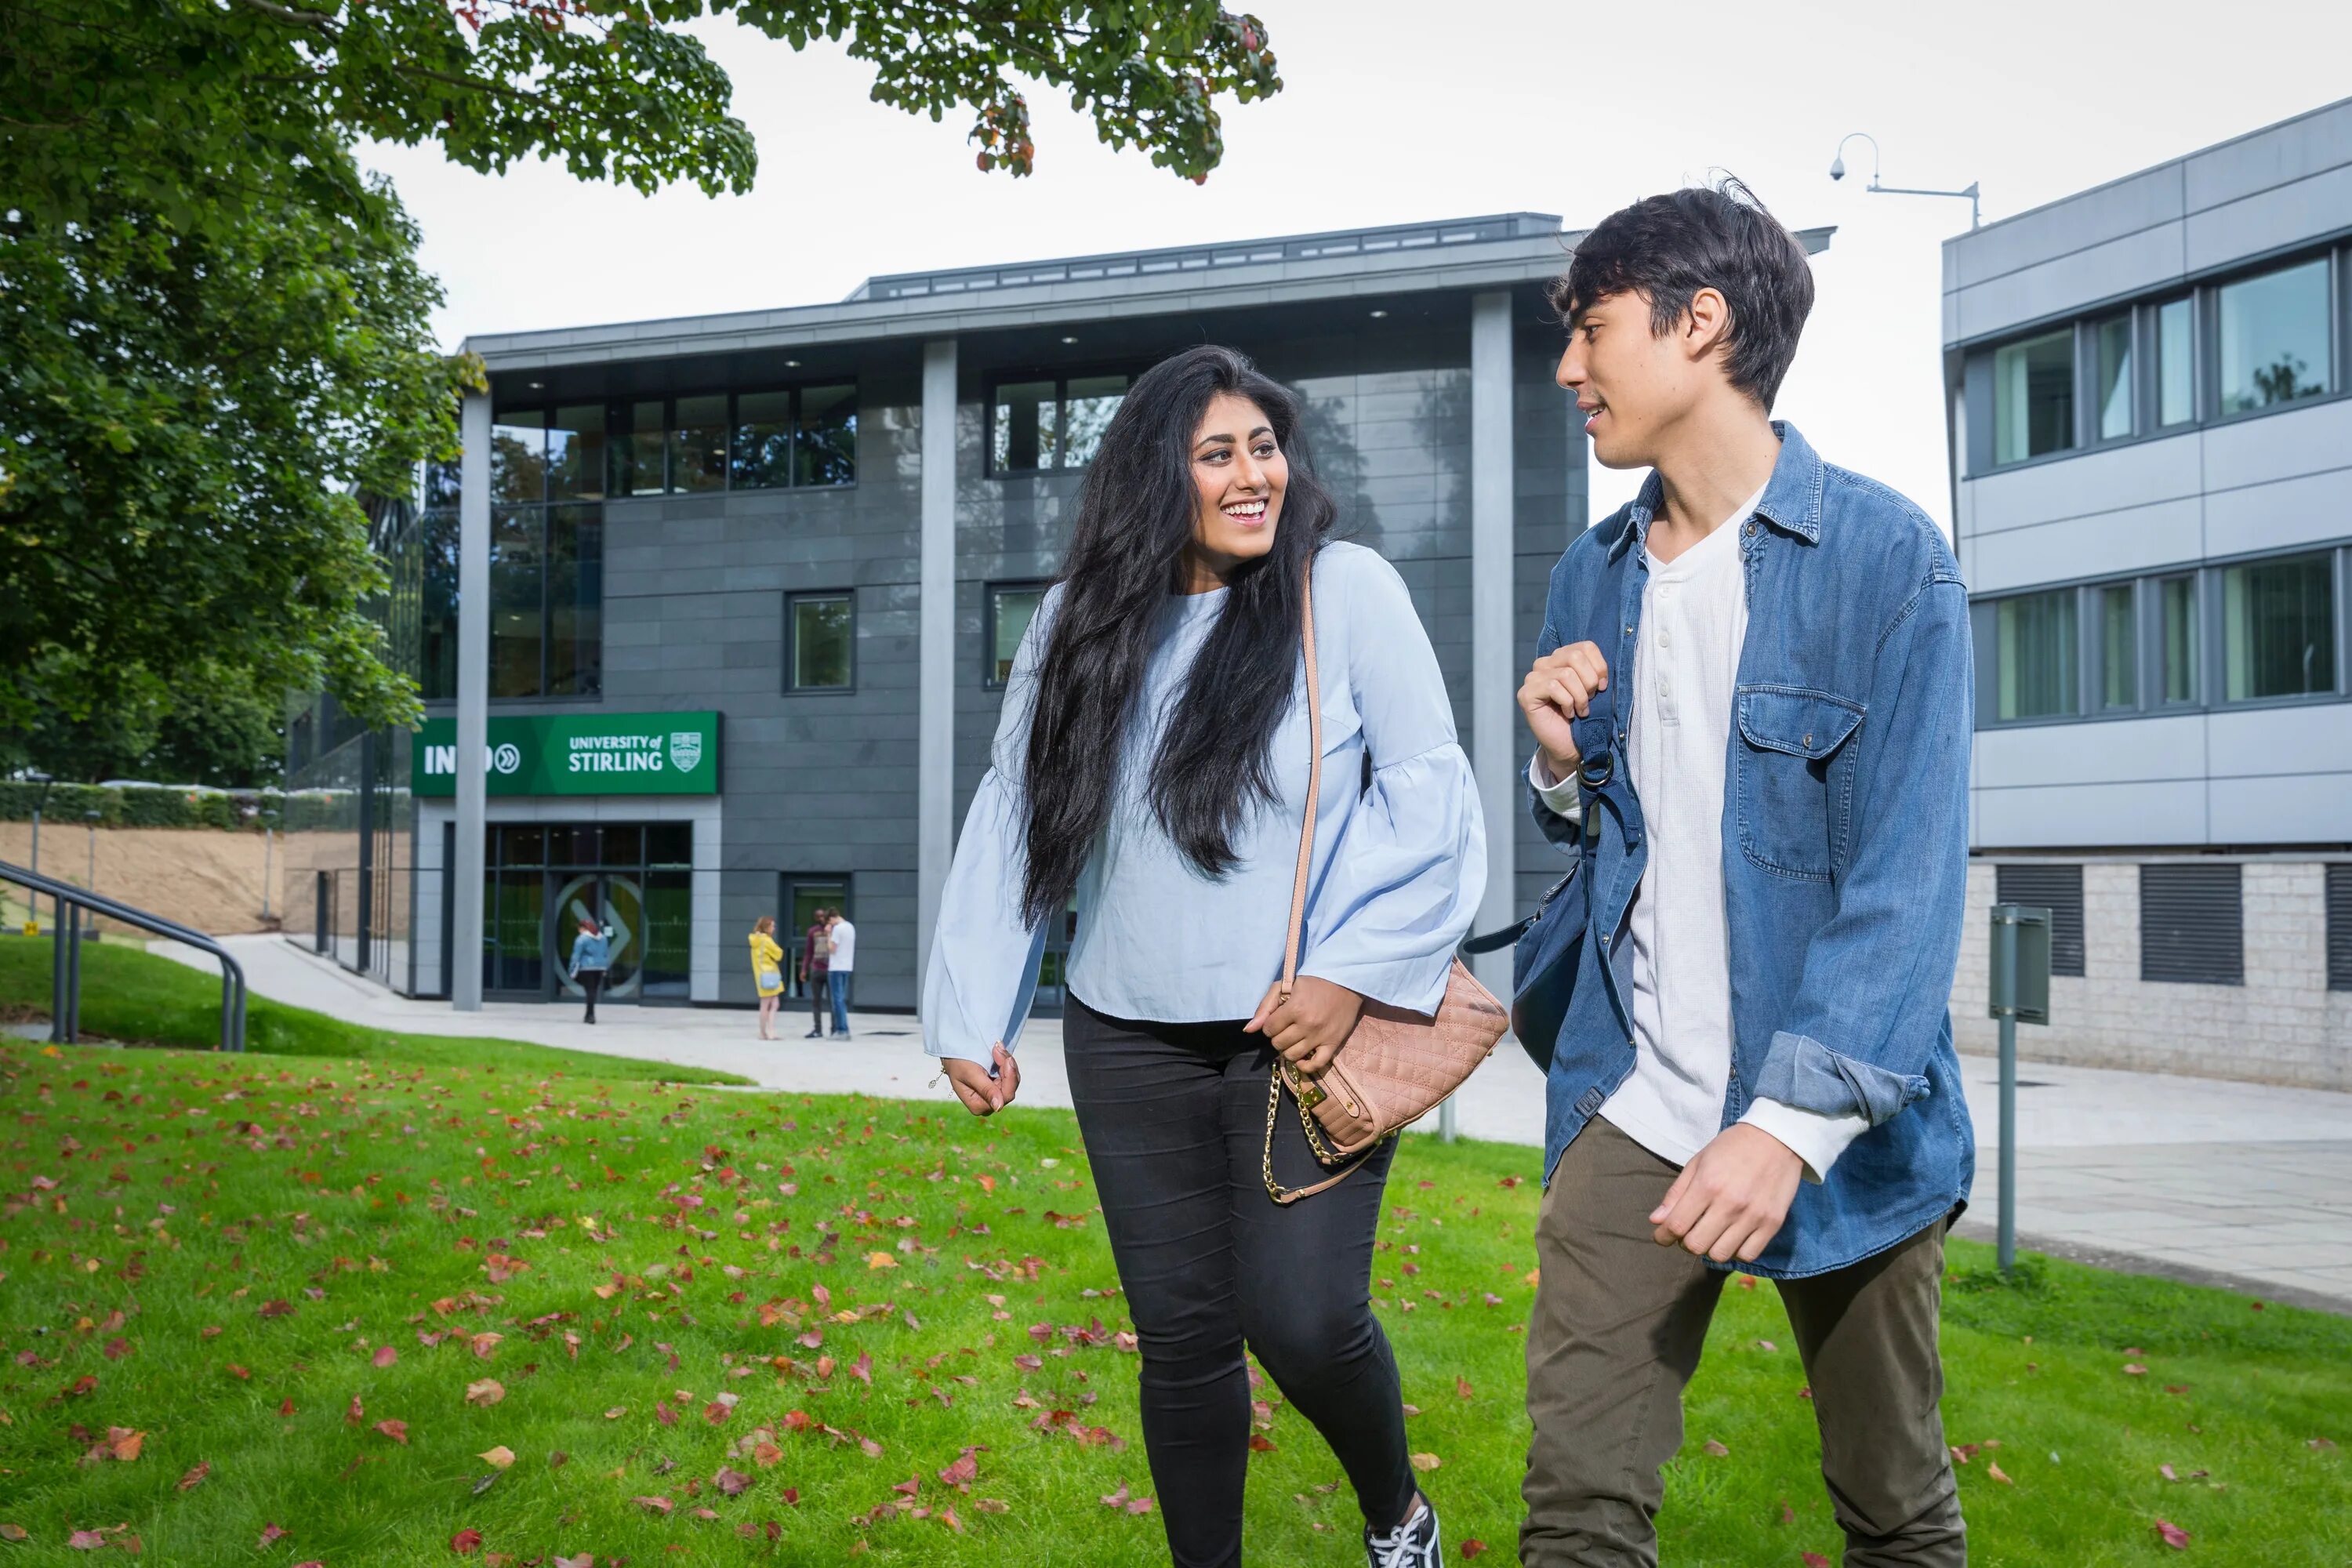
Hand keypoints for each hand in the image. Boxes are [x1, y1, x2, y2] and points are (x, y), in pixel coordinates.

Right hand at [943, 1043, 1020, 1117]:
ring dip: (1007, 1063)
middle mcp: (988, 1104)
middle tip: (998, 1048)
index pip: (1004, 1096)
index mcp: (978, 1106)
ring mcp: (994, 1095)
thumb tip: (998, 1107)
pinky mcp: (997, 1086)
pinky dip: (1006, 1063)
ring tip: (997, 1048)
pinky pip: (1010, 1076)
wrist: (953, 1053)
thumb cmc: (958, 1064)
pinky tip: (998, 1053)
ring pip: (1012, 1081)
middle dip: (1007, 1067)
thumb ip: (986, 1089)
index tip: (1005, 1058)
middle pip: (1010, 1088)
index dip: (1009, 1077)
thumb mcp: (970, 1074)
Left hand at [1243, 976, 1363, 1076]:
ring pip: (1292, 1055)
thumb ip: (1265, 1007)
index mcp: (1295, 1008)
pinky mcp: (1334, 1043)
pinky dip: (1305, 1066)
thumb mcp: (1284, 986)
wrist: (1345, 981)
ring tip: (1293, 1039)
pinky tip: (1301, 1059)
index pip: (1269, 1029)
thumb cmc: (1312, 982)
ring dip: (1288, 1048)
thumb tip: (1248, 1030)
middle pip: (1278, 1043)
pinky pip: (1316, 1064)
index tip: (1277, 1019)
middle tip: (1286, 1027)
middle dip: (1278, 1036)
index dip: (1269, 1025)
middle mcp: (1307, 1025)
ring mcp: (1321, 1036)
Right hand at [1518, 641, 1609, 781]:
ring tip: (1580, 710)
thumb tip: (1600, 667)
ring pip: (1566, 674)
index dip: (1600, 666)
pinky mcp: (1526, 694)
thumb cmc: (1584, 716)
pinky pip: (1553, 687)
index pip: (1586, 646)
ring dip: (1580, 696)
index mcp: (1562, 658)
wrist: (1572, 746)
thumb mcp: (1594, 688)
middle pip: (1575, 656)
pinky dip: (1567, 702)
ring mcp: (1533, 678)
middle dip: (1589, 681)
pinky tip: (1568, 713)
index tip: (1602, 687)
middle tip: (1590, 699)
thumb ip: (1594, 670)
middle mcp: (1544, 664)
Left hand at [1649, 1123, 1804, 1262]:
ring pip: (1720, 1255)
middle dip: (1684, 1243)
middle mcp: (1730, 1204)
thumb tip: (1656, 1220)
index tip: (1662, 1237)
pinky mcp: (1772, 1224)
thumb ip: (1676, 1192)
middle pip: (1696, 1245)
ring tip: (1711, 1235)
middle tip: (1689, 1232)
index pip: (1676, 1225)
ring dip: (1709, 1249)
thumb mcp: (1698, 1161)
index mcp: (1707, 1185)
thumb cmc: (1733, 1147)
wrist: (1777, 1138)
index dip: (1663, 1236)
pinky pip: (1748, 1255)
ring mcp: (1753, 1216)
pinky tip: (1732, 1238)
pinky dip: (1735, 1252)